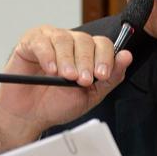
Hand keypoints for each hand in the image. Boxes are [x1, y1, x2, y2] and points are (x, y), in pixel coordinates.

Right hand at [0, 26, 132, 155]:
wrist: (30, 116)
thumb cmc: (58, 104)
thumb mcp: (91, 95)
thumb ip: (111, 77)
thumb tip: (126, 56)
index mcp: (88, 53)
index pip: (103, 44)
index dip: (105, 58)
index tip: (102, 74)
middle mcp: (71, 43)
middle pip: (85, 40)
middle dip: (86, 62)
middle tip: (83, 80)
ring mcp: (50, 40)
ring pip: (64, 39)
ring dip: (68, 60)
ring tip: (66, 77)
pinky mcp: (30, 43)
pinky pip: (41, 42)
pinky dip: (47, 55)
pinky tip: (51, 70)